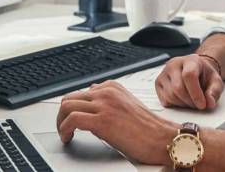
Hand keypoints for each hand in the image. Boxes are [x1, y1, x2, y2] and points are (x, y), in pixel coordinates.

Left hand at [56, 80, 178, 165]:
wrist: (163, 138)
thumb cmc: (149, 128)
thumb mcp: (127, 105)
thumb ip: (110, 100)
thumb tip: (92, 97)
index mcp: (112, 87)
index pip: (81, 92)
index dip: (72, 108)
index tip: (69, 119)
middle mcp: (106, 92)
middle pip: (70, 97)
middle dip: (63, 114)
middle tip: (64, 127)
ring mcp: (104, 104)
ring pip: (67, 107)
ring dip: (61, 122)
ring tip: (65, 134)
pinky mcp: (102, 120)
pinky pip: (71, 120)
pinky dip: (64, 129)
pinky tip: (68, 137)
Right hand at [156, 54, 223, 109]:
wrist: (195, 70)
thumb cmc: (204, 75)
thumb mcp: (216, 81)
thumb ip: (214, 91)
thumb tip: (209, 103)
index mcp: (190, 60)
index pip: (189, 75)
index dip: (195, 93)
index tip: (202, 105)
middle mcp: (174, 64)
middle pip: (178, 88)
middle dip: (190, 101)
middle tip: (199, 105)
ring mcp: (163, 73)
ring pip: (171, 95)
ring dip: (183, 104)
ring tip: (192, 101)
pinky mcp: (158, 83)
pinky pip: (165, 100)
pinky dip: (175, 105)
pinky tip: (183, 100)